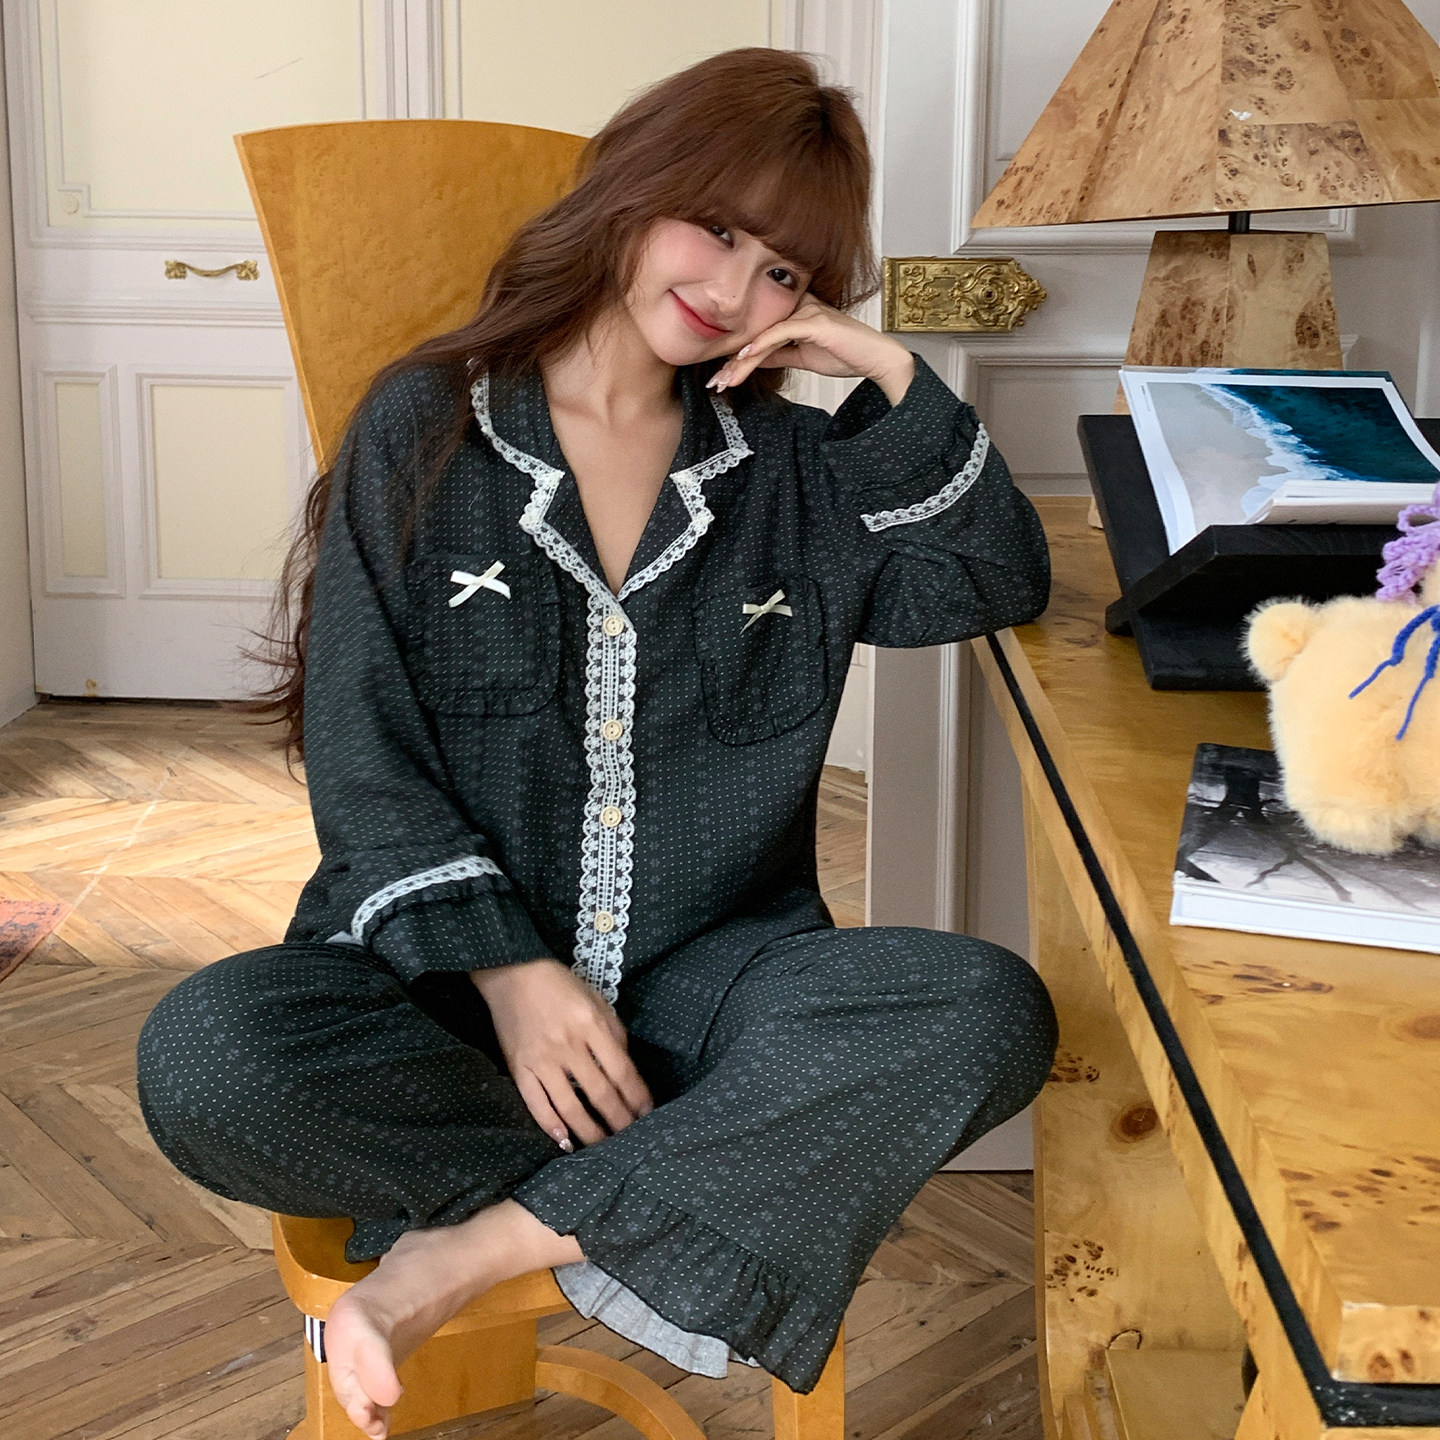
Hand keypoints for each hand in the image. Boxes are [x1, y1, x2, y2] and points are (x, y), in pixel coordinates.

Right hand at [470, 958, 654, 1148]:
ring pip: (569, 1107)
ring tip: (604, 1147)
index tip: (648, 1113)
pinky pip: (535, 1104)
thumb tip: (625, 1067)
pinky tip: (564, 1141)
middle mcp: (567, 1046)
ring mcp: (541, 1060)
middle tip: (632, 1139)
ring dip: (589, 1131)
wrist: (512, 973)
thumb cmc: (559, 984)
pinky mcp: (518, 1068)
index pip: (622, 1071)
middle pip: (600, 1093)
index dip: (637, 1096)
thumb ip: (613, 1033)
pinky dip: (550, 1126)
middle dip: (619, 1120)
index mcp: (591, 1025)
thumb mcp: (596, 999)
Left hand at [706, 293, 914, 402]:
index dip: (736, 354)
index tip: (721, 376)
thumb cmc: (846, 355)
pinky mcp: (814, 321)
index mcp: (795, 310)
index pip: (758, 331)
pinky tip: (744, 358)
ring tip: (726, 380)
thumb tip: (753, 360)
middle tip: (715, 382)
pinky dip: (760, 345)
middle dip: (733, 360)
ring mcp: (807, 311)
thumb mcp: (802, 357)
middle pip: (756, 332)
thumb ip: (778, 354)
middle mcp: (799, 305)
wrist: (877, 359)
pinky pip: (780, 332)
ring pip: (764, 335)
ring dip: (741, 360)